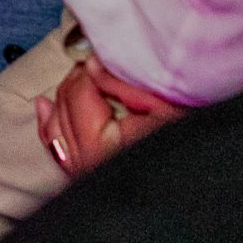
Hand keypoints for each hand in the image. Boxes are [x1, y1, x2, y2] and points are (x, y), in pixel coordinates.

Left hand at [34, 54, 182, 175]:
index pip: (78, 92)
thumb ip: (122, 84)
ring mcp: (83, 172)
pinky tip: (46, 106)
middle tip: (98, 63)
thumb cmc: (189, 146)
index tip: (103, 55)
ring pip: (55, 124)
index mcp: (102, 144)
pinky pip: (55, 146)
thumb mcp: (164, 109)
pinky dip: (50, 123)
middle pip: (65, 104)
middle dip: (78, 79)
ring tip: (79, 77)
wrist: (197, 187)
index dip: (89, 68)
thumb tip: (93, 64)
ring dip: (64, 97)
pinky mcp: (85, 178)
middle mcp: (86, 161)